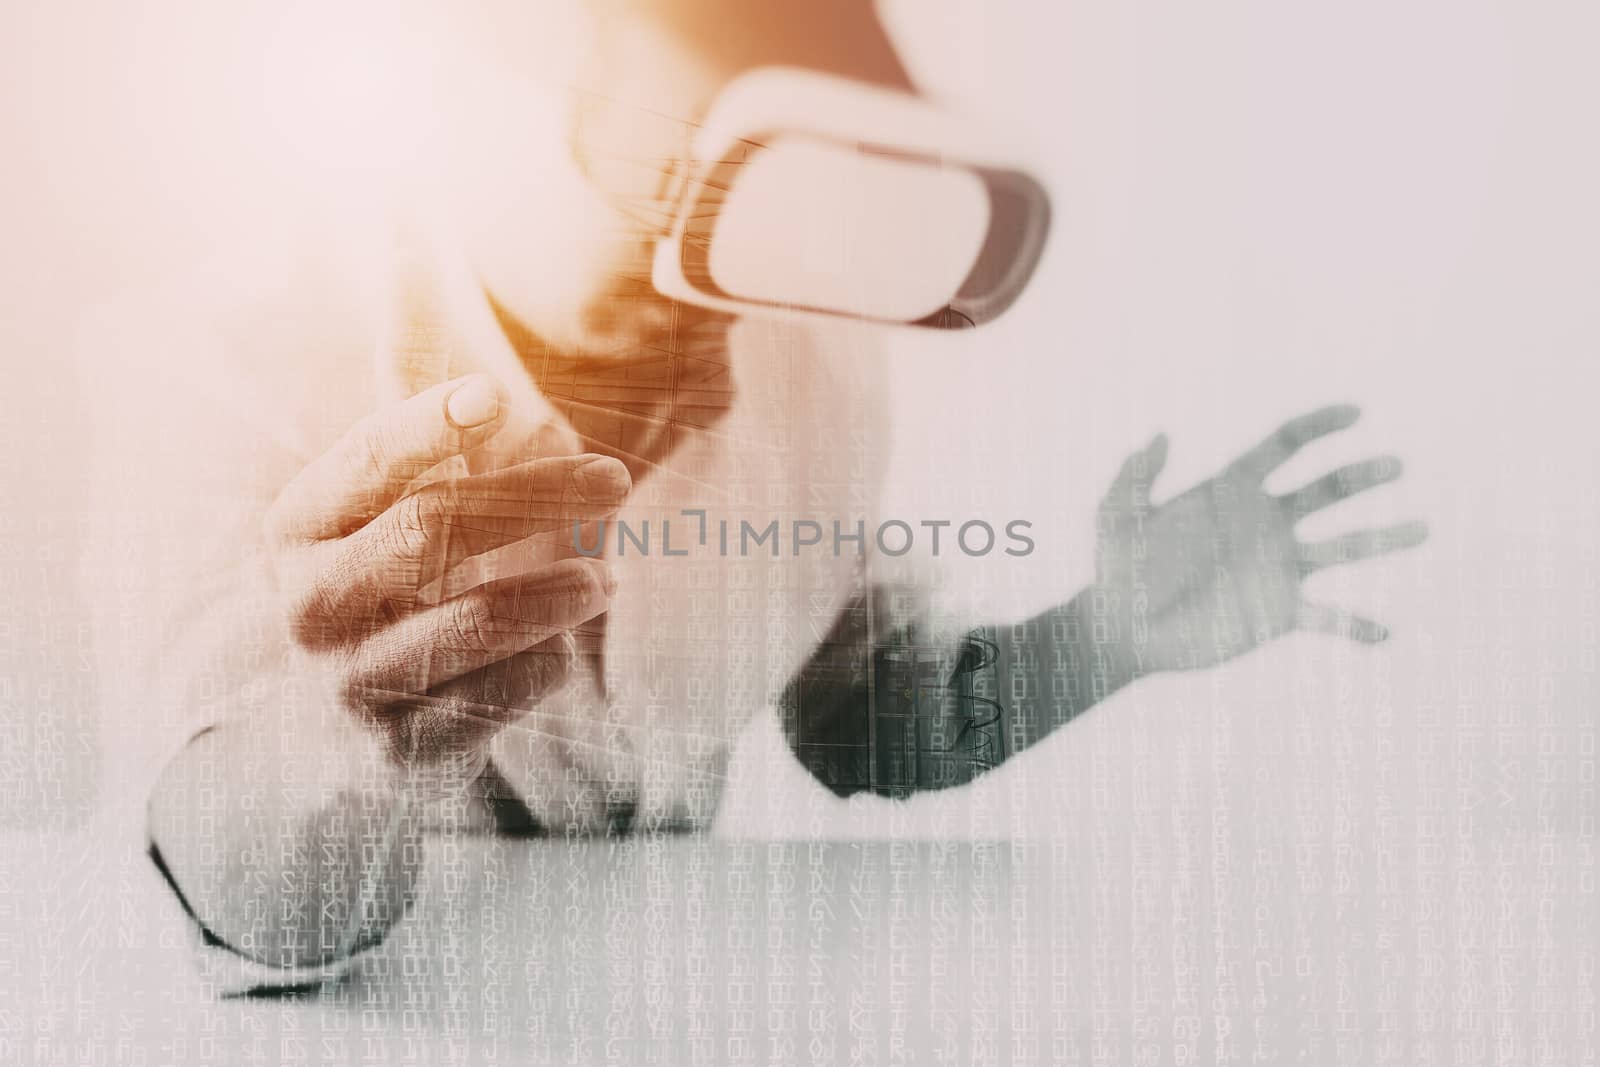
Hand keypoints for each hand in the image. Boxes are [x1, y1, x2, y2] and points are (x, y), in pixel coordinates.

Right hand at [263, 374, 631, 779]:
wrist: (373, 716)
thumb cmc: (402, 571)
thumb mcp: (397, 489)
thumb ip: (417, 405)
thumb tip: (429, 307)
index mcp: (300, 524)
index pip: (368, 457)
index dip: (431, 423)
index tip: (500, 396)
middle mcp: (308, 604)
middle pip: (429, 526)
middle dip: (535, 495)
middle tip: (614, 479)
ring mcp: (348, 683)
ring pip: (472, 622)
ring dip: (555, 592)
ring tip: (606, 577)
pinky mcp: (401, 750)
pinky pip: (500, 694)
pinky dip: (545, 660)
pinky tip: (561, 645)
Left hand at [1093, 405, 1427, 672]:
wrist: (1125, 628)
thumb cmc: (1116, 569)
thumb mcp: (1117, 516)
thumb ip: (1136, 475)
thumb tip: (1160, 435)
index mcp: (1232, 491)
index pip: (1284, 446)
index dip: (1319, 426)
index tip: (1354, 413)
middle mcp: (1264, 525)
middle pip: (1326, 490)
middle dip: (1362, 476)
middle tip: (1395, 465)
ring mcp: (1277, 568)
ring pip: (1344, 547)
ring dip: (1384, 539)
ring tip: (1422, 528)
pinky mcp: (1278, 612)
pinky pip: (1328, 618)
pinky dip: (1356, 625)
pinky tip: (1383, 633)